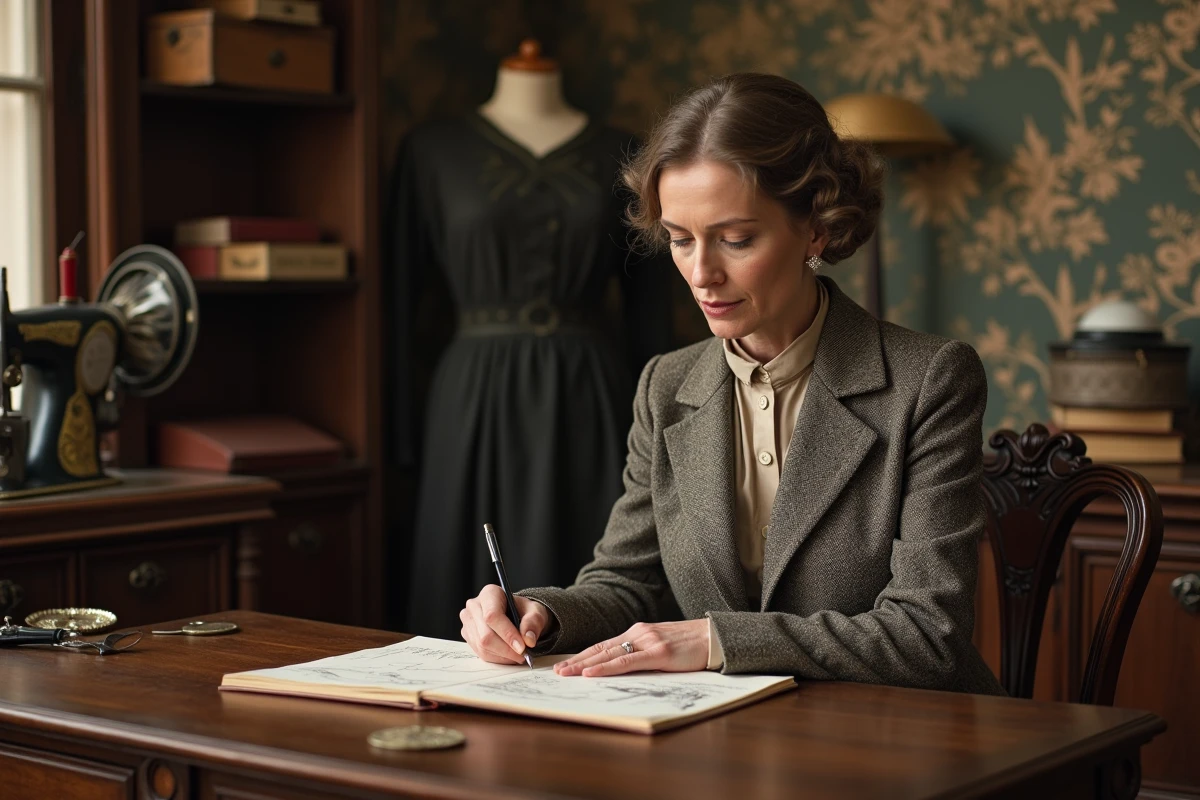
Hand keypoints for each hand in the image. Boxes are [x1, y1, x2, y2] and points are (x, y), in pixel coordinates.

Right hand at [460, 585, 550, 664]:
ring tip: (518, 655)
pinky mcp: (468, 635)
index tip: (522, 647)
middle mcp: (474, 606)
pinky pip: (480, 653)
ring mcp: (468, 621)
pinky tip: (508, 655)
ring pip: (482, 646)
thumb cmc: (524, 611)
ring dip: (503, 656)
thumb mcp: (535, 612)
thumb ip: (533, 622)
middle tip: (523, 655)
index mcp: (490, 593)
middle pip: (486, 635)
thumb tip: (528, 639)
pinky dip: (497, 658)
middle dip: (507, 649)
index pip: (493, 616)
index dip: (507, 634)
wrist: (516, 616)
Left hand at [553, 619, 708, 676]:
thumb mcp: (661, 646)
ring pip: (608, 654)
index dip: (582, 655)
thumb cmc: (690, 645)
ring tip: (566, 674)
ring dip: (584, 665)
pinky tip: (592, 673)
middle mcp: (638, 633)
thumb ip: (642, 654)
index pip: (603, 645)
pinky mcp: (658, 652)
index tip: (565, 665)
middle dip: (576, 661)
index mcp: (637, 633)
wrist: (715, 636)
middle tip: (557, 672)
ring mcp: (647, 641)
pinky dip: (606, 668)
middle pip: (600, 649)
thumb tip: (622, 668)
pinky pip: (626, 662)